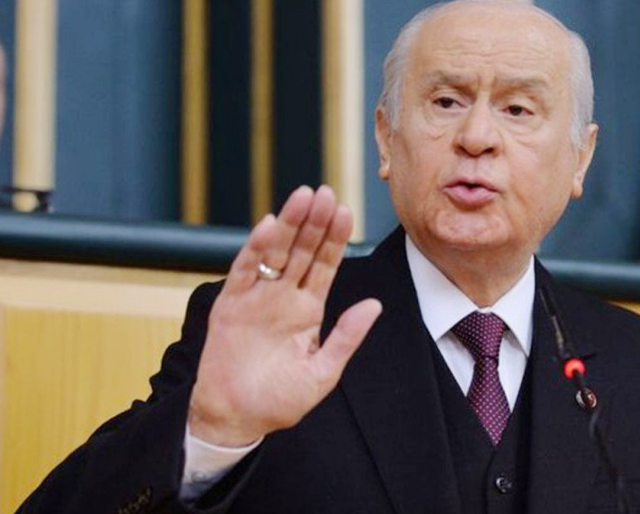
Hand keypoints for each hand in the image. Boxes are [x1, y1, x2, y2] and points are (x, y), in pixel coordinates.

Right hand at [188, 185, 381, 446]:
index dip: (335, 239)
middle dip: (315, 222)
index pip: (325, 266)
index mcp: (307, 310)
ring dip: (289, 224)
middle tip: (327, 192)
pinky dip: (255, 248)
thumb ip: (346, 337)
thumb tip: (375, 305)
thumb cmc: (280, 400)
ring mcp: (256, 298)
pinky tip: (270, 225)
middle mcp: (283, 297)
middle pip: (302, 251)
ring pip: (275, 252)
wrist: (237, 419)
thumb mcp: (323, 371)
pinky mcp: (230, 305)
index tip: (346, 211)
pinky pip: (244, 271)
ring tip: (303, 197)